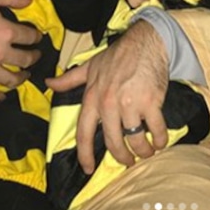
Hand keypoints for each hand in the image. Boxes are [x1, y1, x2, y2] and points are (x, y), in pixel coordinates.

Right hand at [0, 0, 40, 100]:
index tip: (37, 37)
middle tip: (35, 57)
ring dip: (20, 78)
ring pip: (9, 79)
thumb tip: (29, 1)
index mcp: (5, 31)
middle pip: (24, 59)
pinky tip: (2, 96)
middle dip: (33, 58)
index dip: (36, 36)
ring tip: (24, 76)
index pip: (29, 36)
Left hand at [46, 20, 169, 173]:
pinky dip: (160, 140)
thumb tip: (48, 83)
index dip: (85, 154)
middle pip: (113, 142)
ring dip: (143, 151)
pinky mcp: (151, 101)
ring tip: (147, 152)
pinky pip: (156, 130)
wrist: (146, 41)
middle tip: (128, 162)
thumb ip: (70, 79)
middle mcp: (109, 103)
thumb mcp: (91, 66)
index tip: (88, 169)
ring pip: (135, 140)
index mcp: (92, 97)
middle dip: (122, 157)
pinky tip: (160, 141)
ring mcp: (130, 103)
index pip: (84, 133)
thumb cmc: (118, 54)